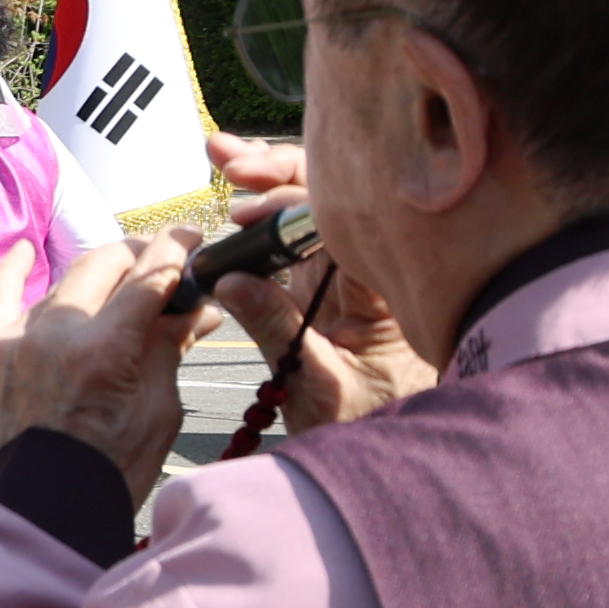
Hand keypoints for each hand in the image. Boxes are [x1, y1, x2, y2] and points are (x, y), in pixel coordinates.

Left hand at [0, 241, 188, 489]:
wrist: (41, 516)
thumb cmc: (108, 473)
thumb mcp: (159, 411)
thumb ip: (169, 348)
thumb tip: (196, 308)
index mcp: (107, 350)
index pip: (151, 274)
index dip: (176, 249)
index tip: (190, 239)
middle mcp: (56, 334)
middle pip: (104, 263)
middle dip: (136, 257)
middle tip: (157, 265)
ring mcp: (13, 340)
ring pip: (61, 284)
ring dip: (92, 281)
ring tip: (114, 285)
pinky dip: (14, 271)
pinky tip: (26, 250)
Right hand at [190, 132, 431, 430]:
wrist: (384, 453)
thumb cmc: (366, 423)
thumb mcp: (315, 385)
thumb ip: (274, 329)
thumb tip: (230, 280)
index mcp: (382, 290)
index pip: (342, 226)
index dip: (293, 207)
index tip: (249, 214)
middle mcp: (367, 268)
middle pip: (330, 198)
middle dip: (279, 170)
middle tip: (229, 159)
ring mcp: (343, 269)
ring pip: (311, 205)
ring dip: (268, 176)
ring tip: (224, 154)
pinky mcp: (320, 279)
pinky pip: (295, 231)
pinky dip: (265, 206)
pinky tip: (238, 185)